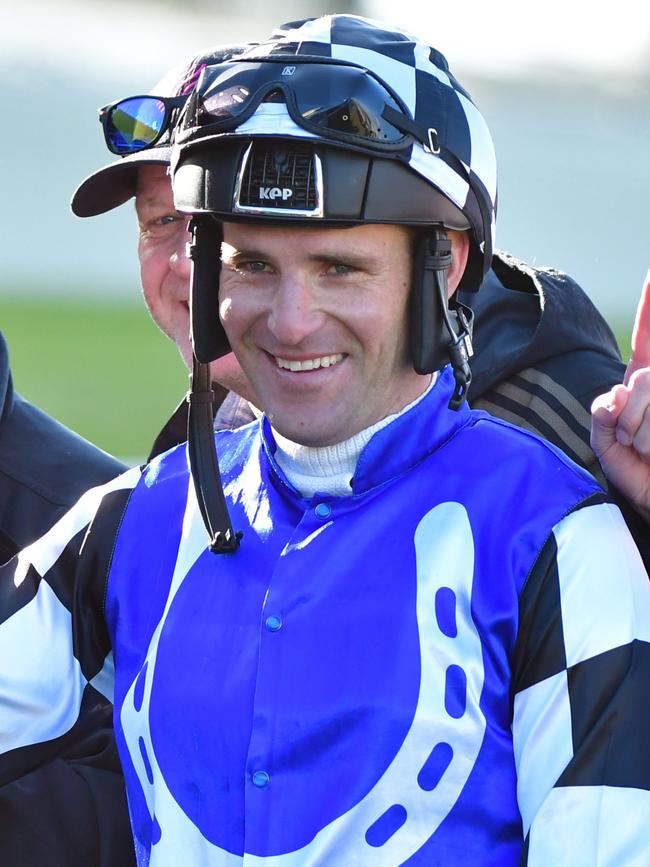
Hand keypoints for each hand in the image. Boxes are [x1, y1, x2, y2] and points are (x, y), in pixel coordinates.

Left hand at [591, 270, 649, 520]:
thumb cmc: (642, 480)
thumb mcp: (609, 448)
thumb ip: (603, 416)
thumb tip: (615, 392)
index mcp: (648, 385)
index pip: (648, 339)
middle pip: (643, 378)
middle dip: (631, 418)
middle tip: (640, 447)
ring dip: (641, 436)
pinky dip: (648, 445)